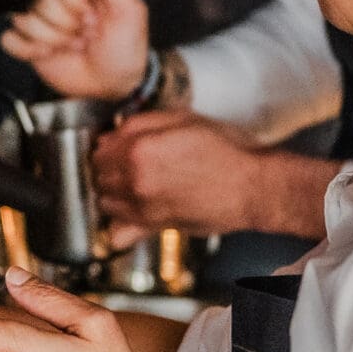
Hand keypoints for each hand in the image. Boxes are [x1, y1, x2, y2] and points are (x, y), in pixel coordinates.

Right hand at [0, 0, 149, 100]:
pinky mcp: (31, 48)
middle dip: (65, 24)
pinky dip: (25, 48)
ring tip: (70, 46)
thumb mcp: (129, 9)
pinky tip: (46, 53)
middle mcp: (59, 6)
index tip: (91, 15)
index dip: (73, 0)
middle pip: (41, 1)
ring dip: (51, 38)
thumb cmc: (125, 49)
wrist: (115, 84)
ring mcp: (43, 27)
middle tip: (83, 35)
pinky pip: (9, 39)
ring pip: (24, 20)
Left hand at [94, 112, 334, 240]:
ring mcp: (142, 207)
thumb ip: (141, 124)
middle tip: (122, 164)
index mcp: (138, 149)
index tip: (117, 145)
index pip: (99, 148)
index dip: (108, 145)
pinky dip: (117, 225)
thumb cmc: (228, 151)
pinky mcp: (154, 227)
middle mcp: (134, 181)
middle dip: (106, 168)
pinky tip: (128, 213)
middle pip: (97, 175)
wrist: (255, 186)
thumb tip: (113, 134)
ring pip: (103, 202)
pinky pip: (118, 232)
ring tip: (128, 185)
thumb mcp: (183, 118)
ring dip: (110, 193)